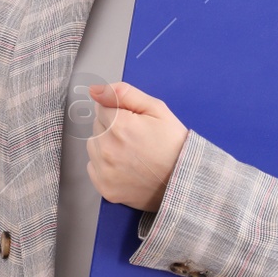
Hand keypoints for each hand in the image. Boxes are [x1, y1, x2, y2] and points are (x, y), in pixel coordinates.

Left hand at [84, 81, 189, 211]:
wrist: (184, 181)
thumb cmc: (173, 144)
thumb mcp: (157, 109)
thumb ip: (123, 93)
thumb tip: (95, 90)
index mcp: (119, 125)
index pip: (101, 107)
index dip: (119, 112)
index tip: (135, 123)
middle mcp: (107, 148)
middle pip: (97, 126)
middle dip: (112, 128)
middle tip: (136, 138)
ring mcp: (104, 170)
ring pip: (93, 145)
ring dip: (106, 145)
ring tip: (131, 153)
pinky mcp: (104, 187)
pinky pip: (93, 166)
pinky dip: (105, 165)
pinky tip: (125, 167)